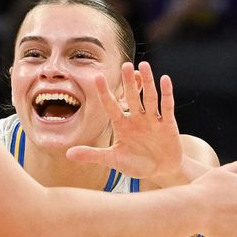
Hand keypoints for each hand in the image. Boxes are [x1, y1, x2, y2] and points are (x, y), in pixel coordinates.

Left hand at [66, 62, 184, 180]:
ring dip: (147, 82)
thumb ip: (93, 155)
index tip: (97, 77)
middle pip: (132, 97)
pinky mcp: (168, 125)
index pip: (111, 106)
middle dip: (128, 83)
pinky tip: (164, 79)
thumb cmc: (136, 164)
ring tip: (143, 66)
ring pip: (149, 98)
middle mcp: (137, 118)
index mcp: (122, 125)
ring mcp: (152, 120)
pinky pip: (166, 107)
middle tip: (124, 65)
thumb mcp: (113, 160)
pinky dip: (166, 93)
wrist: (160, 171)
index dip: (105, 93)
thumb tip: (68, 154)